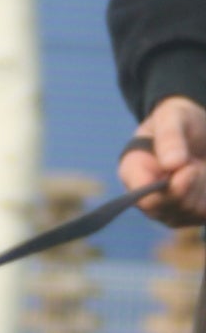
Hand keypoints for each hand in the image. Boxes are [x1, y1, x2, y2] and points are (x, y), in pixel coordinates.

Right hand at [120, 96, 205, 225]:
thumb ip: (169, 138)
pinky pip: (200, 215)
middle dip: (186, 191)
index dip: (166, 190)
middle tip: (196, 168)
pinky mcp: (188, 211)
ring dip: (199, 194)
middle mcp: (146, 195)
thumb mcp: (172, 117)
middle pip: (164, 210)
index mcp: (133, 172)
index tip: (188, 170)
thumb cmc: (178, 119)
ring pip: (184, 215)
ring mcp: (167, 206)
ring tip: (201, 167)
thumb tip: (173, 164)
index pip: (143, 196)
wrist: (195, 128)